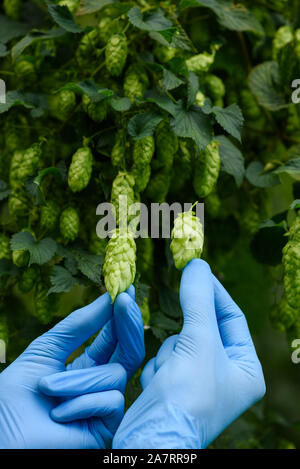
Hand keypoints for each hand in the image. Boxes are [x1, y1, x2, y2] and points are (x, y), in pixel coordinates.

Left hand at [0, 287, 144, 448]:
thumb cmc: (17, 393)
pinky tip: (58, 415)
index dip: (119, 316)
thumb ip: (80, 324)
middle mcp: (101, 385)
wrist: (2, 433)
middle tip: (124, 300)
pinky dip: (82, 402)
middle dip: (126, 325)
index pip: (113, 339)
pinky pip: (112, 400)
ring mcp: (105, 407)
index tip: (125, 290)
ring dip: (79, 379)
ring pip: (116, 375)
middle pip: (129, 352)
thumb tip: (109, 297)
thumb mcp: (48, 348)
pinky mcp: (107, 428)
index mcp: (88, 367)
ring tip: (47, 388)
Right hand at [113, 260, 265, 448]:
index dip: (214, 291)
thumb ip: (199, 300)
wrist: (150, 441)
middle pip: (203, 329)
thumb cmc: (187, 396)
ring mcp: (198, 383)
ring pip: (179, 343)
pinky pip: (164, 359)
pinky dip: (157, 367)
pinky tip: (158, 387)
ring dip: (169, 353)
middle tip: (176, 298)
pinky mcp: (174, 389)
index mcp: (246, 369)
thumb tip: (197, 264)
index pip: (232, 317)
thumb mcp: (199, 342)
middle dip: (186, 330)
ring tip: (168, 375)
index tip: (195, 269)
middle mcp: (225, 376)